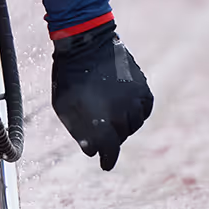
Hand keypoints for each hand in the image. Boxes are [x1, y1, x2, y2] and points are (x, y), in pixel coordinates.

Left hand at [51, 21, 153, 169]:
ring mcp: (135, 97)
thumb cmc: (69, 76)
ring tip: (110, 117)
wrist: (86, 43)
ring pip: (134, 124)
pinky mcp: (143, 86)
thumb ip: (78, 131)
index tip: (105, 165)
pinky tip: (125, 109)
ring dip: (123, 126)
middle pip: (121, 136)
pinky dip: (136, 113)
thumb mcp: (64, 107)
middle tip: (101, 133)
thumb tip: (92, 151)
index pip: (110, 149)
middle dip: (110, 138)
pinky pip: (144, 109)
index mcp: (102, 118)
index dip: (108, 159)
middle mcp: (122, 110)